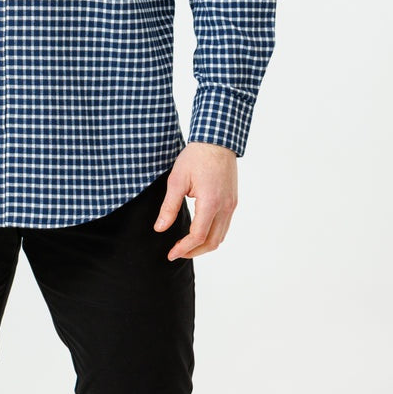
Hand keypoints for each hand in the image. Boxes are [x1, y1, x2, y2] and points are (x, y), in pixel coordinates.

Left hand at [153, 142, 237, 259]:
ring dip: (204, 245)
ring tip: (187, 245)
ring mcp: (231, 205)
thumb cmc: (196, 157)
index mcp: (210, 202)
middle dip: (194, 252)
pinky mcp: (233, 201)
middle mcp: (225, 207)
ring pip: (221, 236)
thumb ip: (169, 207)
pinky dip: (212, 234)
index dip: (184, 248)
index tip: (171, 253)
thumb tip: (160, 229)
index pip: (198, 236)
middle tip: (177, 253)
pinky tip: (199, 231)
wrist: (217, 140)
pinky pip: (225, 226)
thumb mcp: (177, 180)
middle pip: (212, 242)